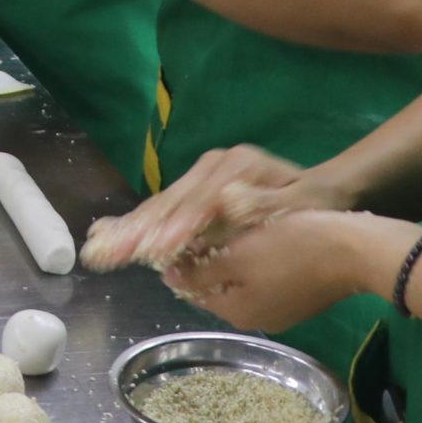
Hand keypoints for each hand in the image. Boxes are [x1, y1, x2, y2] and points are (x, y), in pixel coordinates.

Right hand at [83, 141, 319, 271]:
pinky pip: (164, 209)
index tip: (154, 252)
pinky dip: (136, 225)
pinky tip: (108, 237)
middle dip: (138, 231)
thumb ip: (265, 205)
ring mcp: (202, 176)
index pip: (200, 202)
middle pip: (171, 202)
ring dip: (129, 231)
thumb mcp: (302, 205)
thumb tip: (229, 201)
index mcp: (237, 167)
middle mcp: (213, 167)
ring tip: (97, 251)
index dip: (176, 228)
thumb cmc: (315, 202)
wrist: (324, 187)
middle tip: (107, 255)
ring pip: (161, 206)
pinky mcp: (196, 188)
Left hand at [162, 209, 397, 333]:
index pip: (191, 288)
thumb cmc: (291, 247)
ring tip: (230, 227)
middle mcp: (256, 319)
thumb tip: (168, 276)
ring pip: (241, 282)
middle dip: (207, 259)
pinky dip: (255, 262)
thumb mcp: (238, 256)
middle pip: (217, 287)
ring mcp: (280, 311)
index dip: (182, 260)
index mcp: (236, 312)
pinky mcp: (299, 298)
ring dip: (231, 259)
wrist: (353, 250)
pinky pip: (264, 280)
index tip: (182, 230)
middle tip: (205, 224)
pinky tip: (259, 238)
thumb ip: (200, 271)